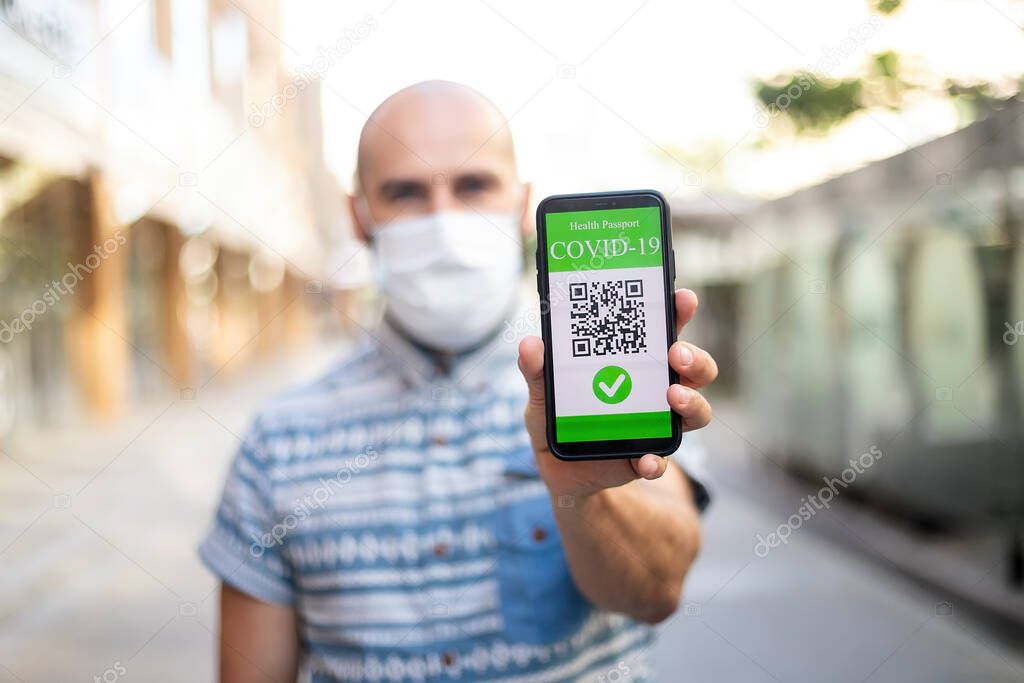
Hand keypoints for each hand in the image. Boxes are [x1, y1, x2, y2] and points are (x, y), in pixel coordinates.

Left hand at [517, 288, 717, 498]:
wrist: (558, 470)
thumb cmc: (558, 418)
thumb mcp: (543, 392)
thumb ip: (538, 370)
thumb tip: (530, 344)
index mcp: (635, 361)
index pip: (663, 330)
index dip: (678, 311)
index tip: (682, 297)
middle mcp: (656, 388)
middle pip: (694, 367)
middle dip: (694, 357)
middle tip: (675, 354)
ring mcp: (658, 424)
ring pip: (696, 409)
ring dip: (691, 402)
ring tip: (672, 396)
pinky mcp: (647, 458)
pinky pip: (663, 460)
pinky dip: (657, 461)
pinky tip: (646, 461)